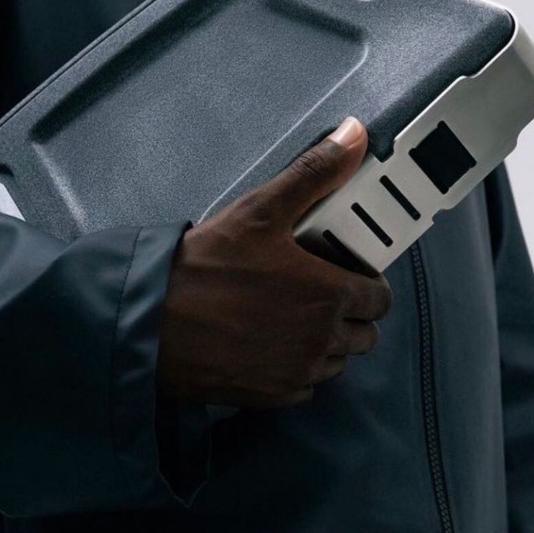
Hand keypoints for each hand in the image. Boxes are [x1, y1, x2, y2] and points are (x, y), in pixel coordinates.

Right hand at [156, 116, 391, 408]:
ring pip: (336, 360)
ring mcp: (297, 372)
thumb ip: (313, 173)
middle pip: (364, 333)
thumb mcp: (260, 209)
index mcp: (329, 293)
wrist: (153, 323)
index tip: (342, 270)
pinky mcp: (272, 397)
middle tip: (314, 289)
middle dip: (349, 312)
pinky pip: (304, 385)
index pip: (380, 297)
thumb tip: (354, 136)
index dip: (365, 280)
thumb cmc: (206, 266)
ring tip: (288, 314)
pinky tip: (266, 342)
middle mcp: (323, 340)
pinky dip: (295, 366)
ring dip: (324, 341)